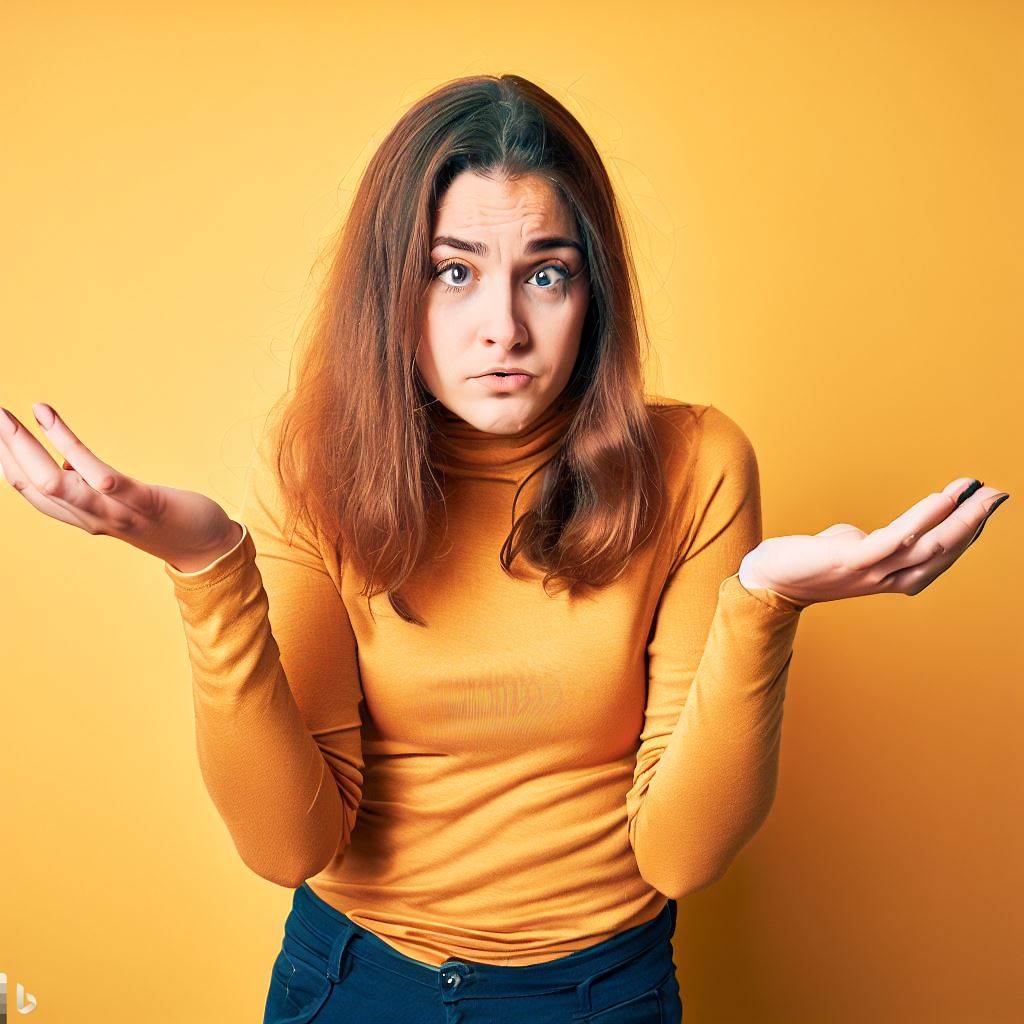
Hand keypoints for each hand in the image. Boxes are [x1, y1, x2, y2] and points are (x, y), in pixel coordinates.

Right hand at [0, 402, 241, 568]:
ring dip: (25, 448)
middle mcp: (92, 518)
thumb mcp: (117, 500)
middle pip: (34, 486)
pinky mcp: (144, 503)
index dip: (5, 462)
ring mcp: (117, 513)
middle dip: (7, 451)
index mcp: (83, 515)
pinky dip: (67, 443)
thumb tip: (64, 460)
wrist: (208, 547)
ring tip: (4, 416)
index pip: (30, 490)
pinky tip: (47, 415)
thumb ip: (88, 486)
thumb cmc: (162, 517)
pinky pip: (100, 475)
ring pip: (57, 485)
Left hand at [738, 477, 1009, 605]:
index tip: (987, 505)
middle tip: (998, 495)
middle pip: (943, 552)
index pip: (940, 556)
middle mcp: (888, 579)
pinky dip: (922, 519)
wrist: (766, 579)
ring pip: (926, 547)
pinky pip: (895, 540)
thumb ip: (874, 541)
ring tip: (976, 493)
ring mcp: (871, 572)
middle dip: (973, 523)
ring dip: (955, 518)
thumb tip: (893, 531)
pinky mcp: (851, 561)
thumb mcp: (850, 548)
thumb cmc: (807, 561)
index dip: (967, 532)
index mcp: (891, 577)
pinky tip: (939, 500)